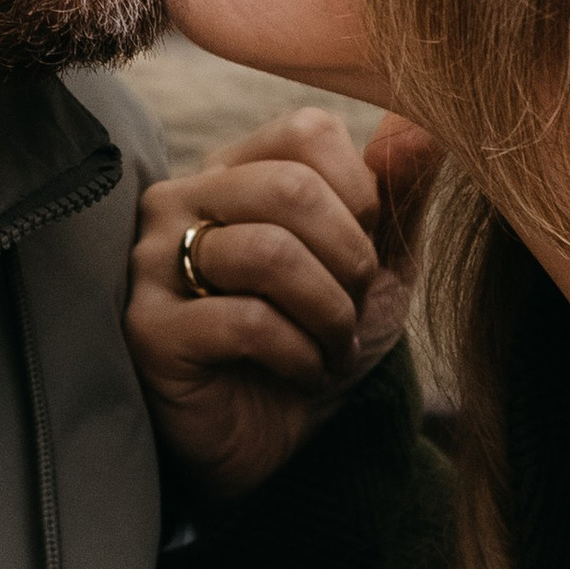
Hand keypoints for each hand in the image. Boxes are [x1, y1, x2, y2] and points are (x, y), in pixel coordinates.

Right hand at [128, 109, 438, 499]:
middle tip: (354, 310)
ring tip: (333, 348)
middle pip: (290, 188)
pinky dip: (298, 355)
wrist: (280, 445)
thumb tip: (421, 123)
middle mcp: (180, 200)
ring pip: (268, 252)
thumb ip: (399, 192)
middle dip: (350, 260)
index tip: (364, 258)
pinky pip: (244, 322)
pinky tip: (302, 375)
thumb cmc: (317, 342)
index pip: (307, 132)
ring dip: (329, 313)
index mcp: (233, 170)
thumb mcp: (377, 266)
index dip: (361, 196)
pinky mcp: (148, 329)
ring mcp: (153, 262)